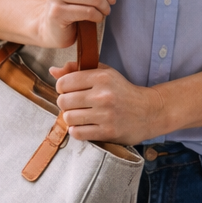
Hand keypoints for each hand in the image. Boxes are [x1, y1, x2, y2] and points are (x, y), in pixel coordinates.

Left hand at [51, 60, 168, 143]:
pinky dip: (77, 130)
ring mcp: (105, 115)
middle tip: (75, 105)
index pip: (63, 83)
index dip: (62, 88)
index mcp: (101, 77)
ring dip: (71, 118)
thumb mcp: (105, 73)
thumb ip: (78, 70)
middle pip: (63, 101)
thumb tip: (53, 70)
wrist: (149, 111)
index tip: (70, 91)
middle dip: (66, 104)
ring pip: (69, 118)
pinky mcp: (107, 132)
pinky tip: (85, 126)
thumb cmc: (123, 91)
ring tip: (80, 116)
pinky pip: (77, 133)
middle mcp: (103, 95)